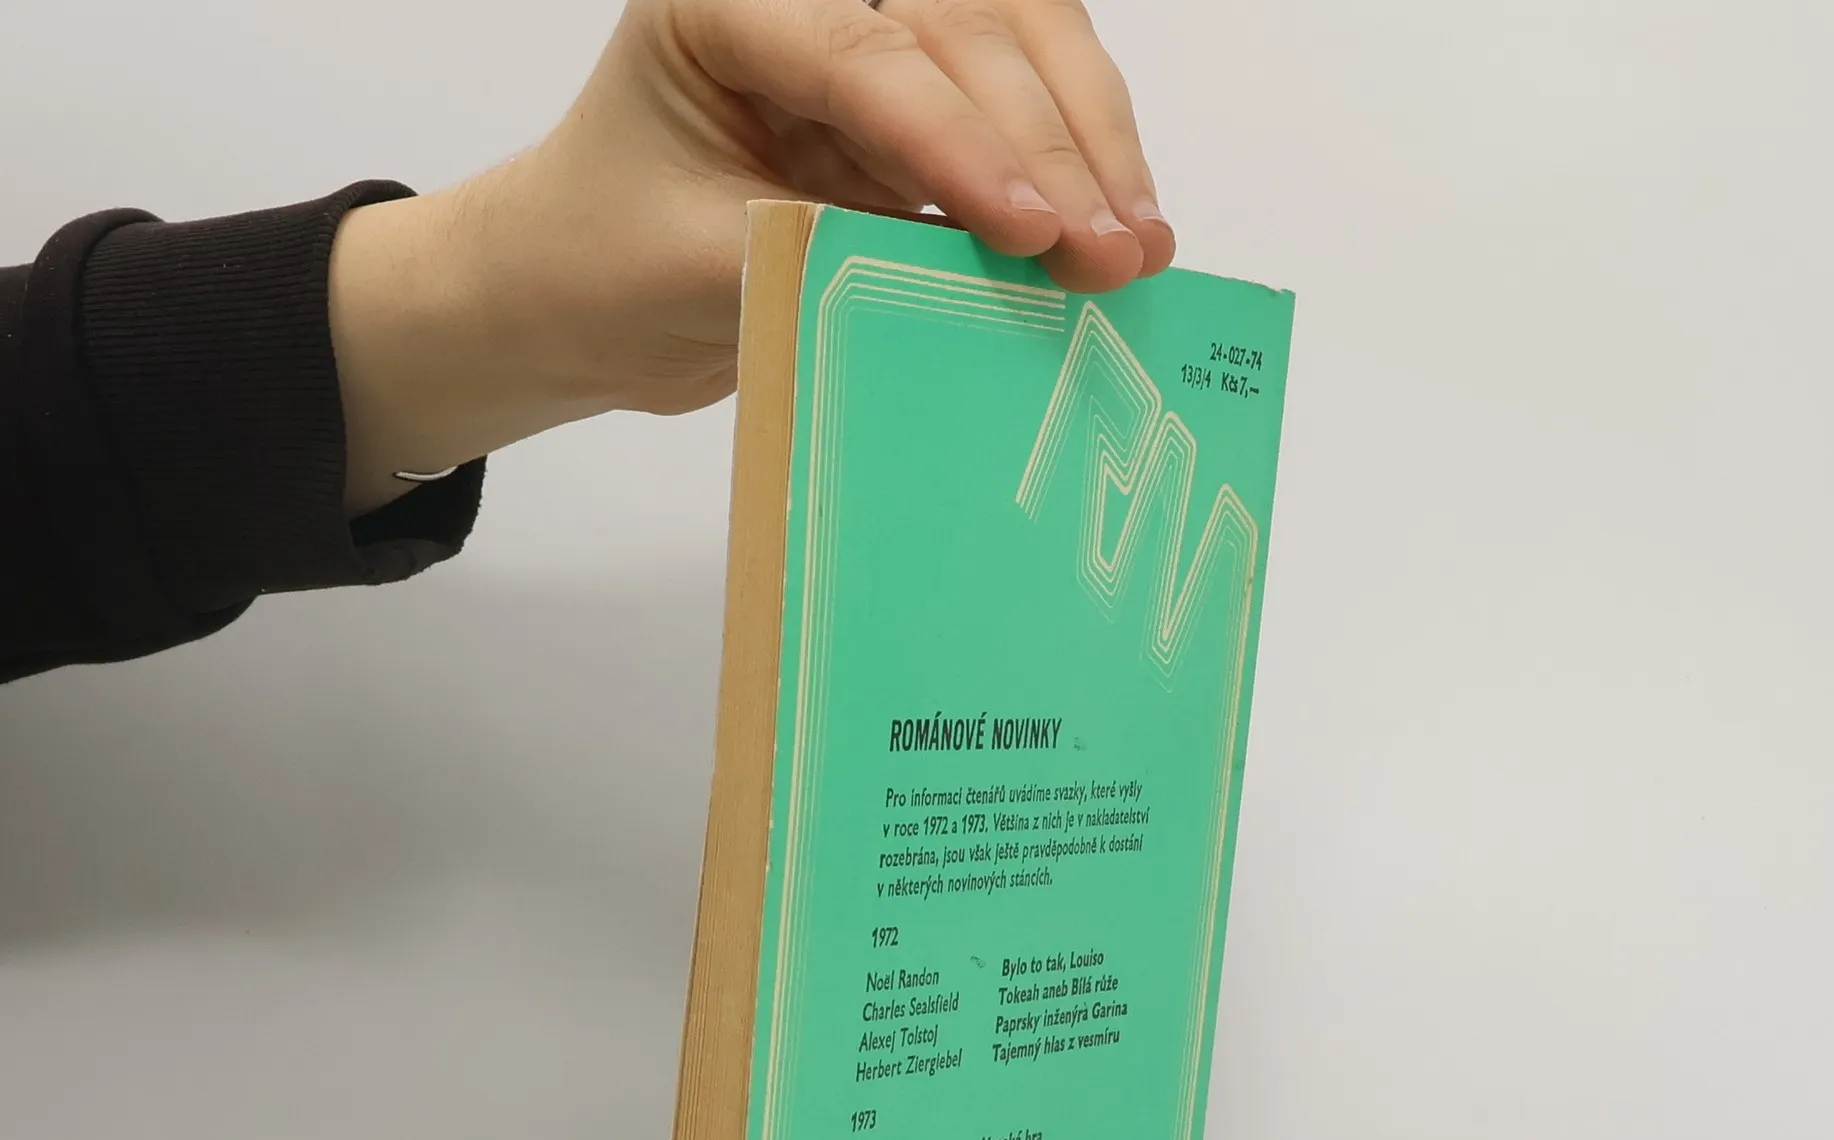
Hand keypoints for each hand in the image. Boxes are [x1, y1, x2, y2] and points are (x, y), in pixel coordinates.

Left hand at [331, 0, 1173, 513]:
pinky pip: (1015, 122)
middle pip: (969, 27)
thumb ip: (828, 254)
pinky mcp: (910, 113)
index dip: (960, 143)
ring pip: (1017, 52)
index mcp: (727, 0)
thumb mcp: (700, 267)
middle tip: (1115, 245)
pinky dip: (1073, 175)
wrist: (576, 299)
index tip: (1034, 228)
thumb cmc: (603, 267)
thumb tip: (977, 274)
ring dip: (1090, 146)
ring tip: (1140, 244)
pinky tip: (1121, 230)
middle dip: (1054, 140)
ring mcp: (868, 45)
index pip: (868, 55)